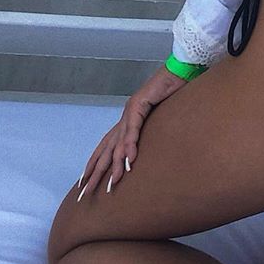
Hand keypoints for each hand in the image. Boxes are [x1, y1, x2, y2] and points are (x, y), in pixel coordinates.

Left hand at [76, 66, 188, 200]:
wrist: (178, 71)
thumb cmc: (173, 93)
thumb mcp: (162, 119)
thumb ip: (152, 133)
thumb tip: (151, 151)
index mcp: (127, 121)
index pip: (105, 146)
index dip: (95, 163)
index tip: (85, 181)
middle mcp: (124, 118)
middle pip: (105, 149)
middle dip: (95, 172)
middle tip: (86, 191)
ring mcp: (130, 111)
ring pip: (118, 143)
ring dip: (114, 165)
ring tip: (111, 183)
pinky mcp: (139, 104)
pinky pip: (133, 129)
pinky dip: (130, 145)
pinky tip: (128, 160)